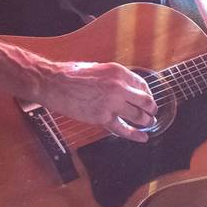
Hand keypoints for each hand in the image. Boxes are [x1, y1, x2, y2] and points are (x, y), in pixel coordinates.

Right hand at [27, 58, 157, 142]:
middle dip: (151, 109)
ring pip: (138, 116)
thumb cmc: (71, 74)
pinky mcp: (102, 117)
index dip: (147, 94)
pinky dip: (135, 135)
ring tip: (148, 124)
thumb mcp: (99, 68)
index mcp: (118, 72)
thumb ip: (113, 78)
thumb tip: (124, 88)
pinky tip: (142, 137)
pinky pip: (123, 129)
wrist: (53, 83)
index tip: (147, 100)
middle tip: (152, 113)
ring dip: (146, 121)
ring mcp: (111, 103)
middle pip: (145, 101)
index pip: (142, 85)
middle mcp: (119, 87)